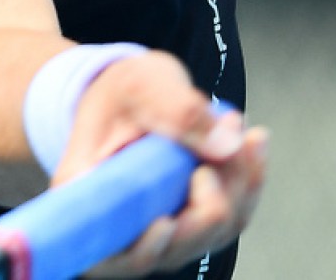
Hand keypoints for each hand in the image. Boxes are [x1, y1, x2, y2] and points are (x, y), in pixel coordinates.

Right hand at [51, 52, 268, 275]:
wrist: (133, 94)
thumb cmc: (122, 93)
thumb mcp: (140, 84)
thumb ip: (179, 110)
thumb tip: (226, 145)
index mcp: (86, 197)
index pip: (110, 251)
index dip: (143, 248)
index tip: (164, 222)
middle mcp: (119, 227)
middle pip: (174, 246)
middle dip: (211, 198)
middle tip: (222, 136)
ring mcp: (159, 232)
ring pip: (211, 233)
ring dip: (237, 182)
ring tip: (234, 127)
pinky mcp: (190, 223)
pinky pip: (230, 217)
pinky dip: (247, 181)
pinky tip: (249, 143)